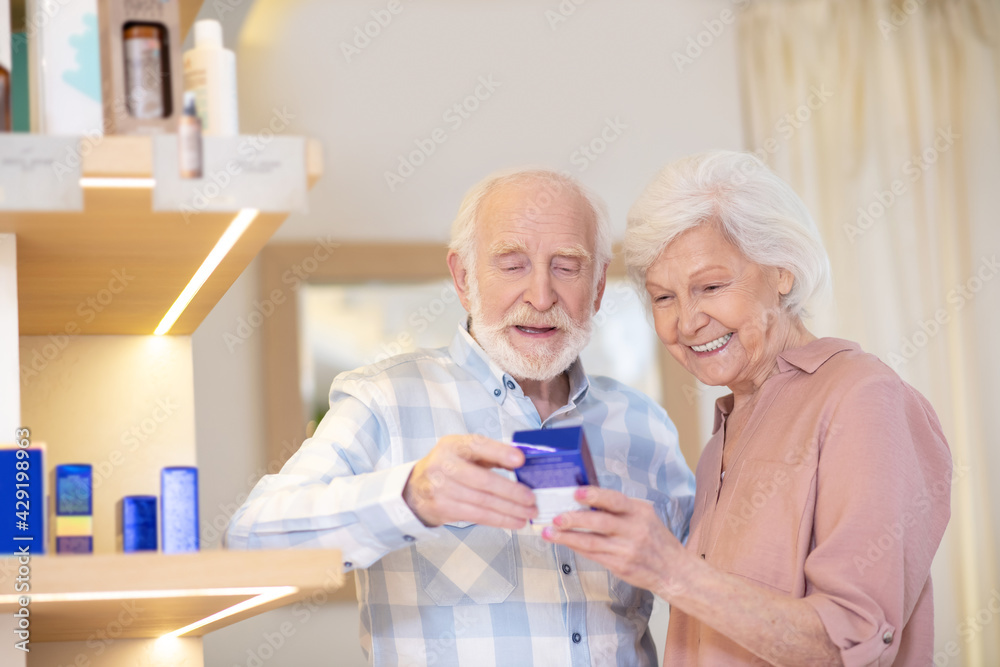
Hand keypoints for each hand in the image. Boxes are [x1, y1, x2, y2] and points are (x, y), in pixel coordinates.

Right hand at [403, 434, 537, 528]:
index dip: (499, 452)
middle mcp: (444, 465)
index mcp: (452, 445)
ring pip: (482, 502)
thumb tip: (522, 462)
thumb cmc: (450, 466)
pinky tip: (515, 521)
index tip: (520, 459)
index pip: (477, 446)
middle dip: (511, 491)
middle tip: (531, 498)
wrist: (415, 488)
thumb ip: (491, 454)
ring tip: (529, 513)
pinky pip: (477, 516)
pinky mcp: (443, 509)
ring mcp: (441, 489)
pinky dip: (499, 520)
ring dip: (509, 510)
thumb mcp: (465, 452)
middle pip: (482, 480)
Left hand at [541, 486, 687, 595]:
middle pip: (600, 522)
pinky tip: (564, 542)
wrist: (673, 570)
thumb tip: (587, 500)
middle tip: (556, 517)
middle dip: (575, 519)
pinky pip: (594, 555)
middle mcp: (634, 530)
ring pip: (592, 542)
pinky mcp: (620, 566)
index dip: (595, 495)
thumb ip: (620, 509)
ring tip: (550, 532)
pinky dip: (576, 547)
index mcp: (640, 512)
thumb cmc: (656, 539)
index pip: (615, 500)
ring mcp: (627, 550)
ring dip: (568, 537)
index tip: (576, 492)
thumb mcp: (644, 516)